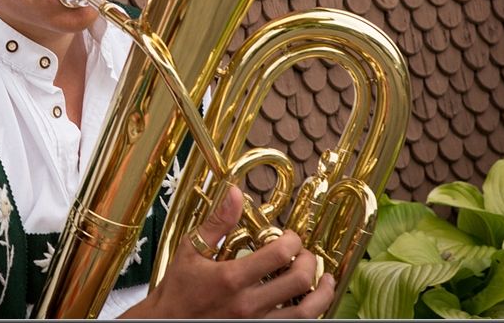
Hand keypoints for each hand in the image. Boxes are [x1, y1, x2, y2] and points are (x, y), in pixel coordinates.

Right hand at [121, 186, 335, 318]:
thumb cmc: (178, 289)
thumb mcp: (191, 250)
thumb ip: (217, 222)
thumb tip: (234, 193)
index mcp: (231, 278)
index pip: (279, 254)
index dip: (293, 240)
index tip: (290, 236)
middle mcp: (247, 304)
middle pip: (299, 281)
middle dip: (309, 262)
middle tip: (305, 254)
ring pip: (305, 313)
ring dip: (322, 294)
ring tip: (326, 281)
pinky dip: (308, 315)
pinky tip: (309, 304)